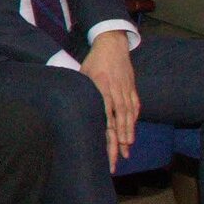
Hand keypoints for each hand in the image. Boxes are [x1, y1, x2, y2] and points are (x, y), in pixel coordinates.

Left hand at [80, 32, 138, 167]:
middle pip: (119, 121)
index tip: (109, 147)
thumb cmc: (94, 61)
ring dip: (128, 134)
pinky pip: (135, 108)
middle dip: (119, 141)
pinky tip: (132, 134)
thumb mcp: (82, 74)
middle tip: (118, 158)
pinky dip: (134, 121)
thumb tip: (68, 110)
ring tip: (127, 150)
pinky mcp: (132, 88)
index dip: (109, 133)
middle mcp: (116, 91)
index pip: (106, 116)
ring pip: (129, 116)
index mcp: (102, 88)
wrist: (112, 44)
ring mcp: (126, 90)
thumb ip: (80, 92)